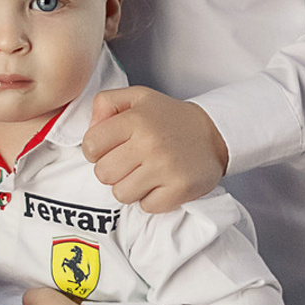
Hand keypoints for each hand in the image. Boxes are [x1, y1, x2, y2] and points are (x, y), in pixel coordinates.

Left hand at [82, 86, 227, 212]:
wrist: (215, 133)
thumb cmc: (169, 118)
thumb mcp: (137, 97)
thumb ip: (105, 104)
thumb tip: (90, 130)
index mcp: (136, 119)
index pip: (90, 145)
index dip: (96, 150)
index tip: (111, 148)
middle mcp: (150, 143)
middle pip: (103, 174)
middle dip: (112, 171)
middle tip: (130, 163)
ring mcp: (165, 168)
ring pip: (121, 194)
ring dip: (130, 187)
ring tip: (145, 174)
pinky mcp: (180, 188)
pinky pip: (146, 206)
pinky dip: (151, 199)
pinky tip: (161, 183)